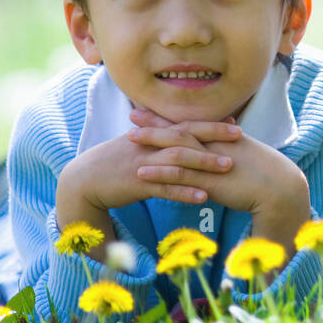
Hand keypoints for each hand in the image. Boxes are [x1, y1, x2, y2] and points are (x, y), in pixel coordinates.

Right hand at [61, 117, 240, 213]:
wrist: (81, 181)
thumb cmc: (113, 165)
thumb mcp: (137, 149)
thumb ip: (158, 142)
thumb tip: (181, 140)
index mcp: (150, 136)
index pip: (184, 126)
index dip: (209, 124)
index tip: (233, 125)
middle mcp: (149, 146)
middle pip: (185, 136)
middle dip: (213, 135)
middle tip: (240, 137)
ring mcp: (143, 164)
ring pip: (178, 160)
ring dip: (204, 163)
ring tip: (229, 167)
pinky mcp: (136, 184)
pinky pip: (164, 188)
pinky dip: (184, 192)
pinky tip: (203, 197)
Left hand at [126, 108, 308, 219]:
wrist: (282, 189)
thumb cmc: (268, 174)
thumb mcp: (249, 152)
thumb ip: (234, 142)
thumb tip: (229, 126)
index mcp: (224, 139)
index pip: (193, 123)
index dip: (171, 117)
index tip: (153, 110)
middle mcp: (216, 146)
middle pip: (181, 130)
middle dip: (155, 123)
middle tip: (132, 116)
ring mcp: (212, 163)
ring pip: (177, 149)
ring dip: (152, 143)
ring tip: (129, 140)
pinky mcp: (210, 182)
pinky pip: (180, 176)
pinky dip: (159, 173)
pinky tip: (141, 173)